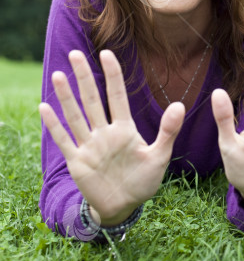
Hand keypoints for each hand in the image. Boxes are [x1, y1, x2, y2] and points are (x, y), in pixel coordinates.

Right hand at [39, 49, 184, 224]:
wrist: (124, 207)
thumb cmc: (143, 180)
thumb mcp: (159, 156)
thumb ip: (168, 131)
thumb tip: (180, 105)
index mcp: (125, 128)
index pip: (117, 95)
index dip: (112, 75)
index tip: (107, 53)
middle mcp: (104, 133)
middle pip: (92, 100)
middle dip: (84, 77)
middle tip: (75, 53)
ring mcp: (90, 146)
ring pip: (76, 116)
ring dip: (67, 97)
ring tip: (58, 75)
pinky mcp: (78, 162)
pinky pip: (64, 141)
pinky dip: (54, 126)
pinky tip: (44, 107)